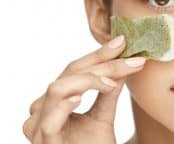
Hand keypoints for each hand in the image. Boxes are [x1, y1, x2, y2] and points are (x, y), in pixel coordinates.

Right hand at [22, 35, 145, 143]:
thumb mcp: (102, 117)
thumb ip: (108, 92)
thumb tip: (123, 64)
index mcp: (57, 99)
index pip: (77, 69)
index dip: (99, 54)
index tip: (122, 42)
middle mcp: (44, 107)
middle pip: (70, 73)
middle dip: (102, 63)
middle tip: (130, 59)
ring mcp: (40, 124)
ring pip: (59, 88)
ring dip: (89, 80)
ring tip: (112, 82)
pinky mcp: (44, 142)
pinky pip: (50, 119)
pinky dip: (65, 105)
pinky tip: (80, 98)